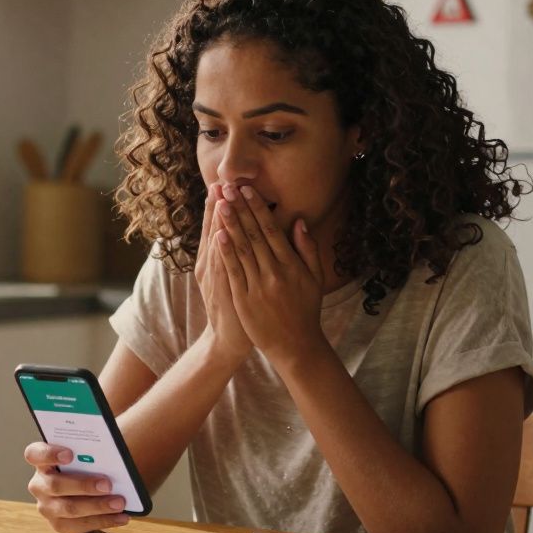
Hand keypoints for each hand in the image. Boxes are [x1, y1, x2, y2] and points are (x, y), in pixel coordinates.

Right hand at [24, 442, 129, 532]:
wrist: (86, 489)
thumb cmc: (86, 465)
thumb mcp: (85, 453)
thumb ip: (90, 445)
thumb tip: (109, 440)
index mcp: (42, 461)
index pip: (34, 454)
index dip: (50, 454)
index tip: (70, 454)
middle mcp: (40, 485)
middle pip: (56, 485)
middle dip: (83, 485)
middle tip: (107, 483)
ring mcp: (47, 507)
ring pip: (69, 508)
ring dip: (97, 506)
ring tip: (120, 502)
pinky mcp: (60, 524)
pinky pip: (80, 526)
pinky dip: (104, 521)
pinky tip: (121, 516)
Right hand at [194, 183, 252, 365]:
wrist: (228, 340)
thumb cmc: (237, 308)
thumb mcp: (231, 278)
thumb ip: (234, 254)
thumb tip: (234, 230)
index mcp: (215, 260)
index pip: (216, 227)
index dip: (217, 205)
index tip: (220, 183)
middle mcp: (211, 265)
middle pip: (214, 230)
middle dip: (217, 205)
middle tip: (219, 181)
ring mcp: (215, 277)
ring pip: (216, 243)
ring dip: (218, 221)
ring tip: (218, 198)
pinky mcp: (222, 290)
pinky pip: (222, 266)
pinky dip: (220, 250)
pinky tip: (220, 233)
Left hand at [214, 182, 326, 369]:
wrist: (295, 346)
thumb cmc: (305, 310)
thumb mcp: (314, 279)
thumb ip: (308, 249)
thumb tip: (299, 221)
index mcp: (292, 265)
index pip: (272, 230)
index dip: (258, 208)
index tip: (248, 189)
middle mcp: (275, 273)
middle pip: (254, 234)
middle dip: (240, 209)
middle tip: (228, 186)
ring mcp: (258, 287)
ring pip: (242, 249)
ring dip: (230, 224)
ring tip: (220, 202)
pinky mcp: (244, 300)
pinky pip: (234, 271)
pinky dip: (225, 252)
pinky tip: (218, 234)